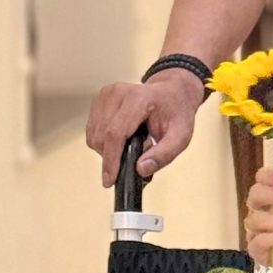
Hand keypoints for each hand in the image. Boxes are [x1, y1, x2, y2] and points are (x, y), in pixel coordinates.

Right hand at [86, 67, 205, 185]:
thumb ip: (164, 155)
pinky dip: (104, 141)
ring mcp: (106, 94)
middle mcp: (118, 93)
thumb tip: (141, 169)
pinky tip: (122, 138)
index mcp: (138, 98)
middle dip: (113, 157)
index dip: (111, 160)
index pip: (115, 133)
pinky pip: (92, 130)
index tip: (109, 179)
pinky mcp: (99, 99)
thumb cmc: (176, 111)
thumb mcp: (180, 136)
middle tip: (136, 154)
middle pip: (102, 136)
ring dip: (108, 150)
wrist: (171, 93)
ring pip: (94, 135)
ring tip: (131, 144)